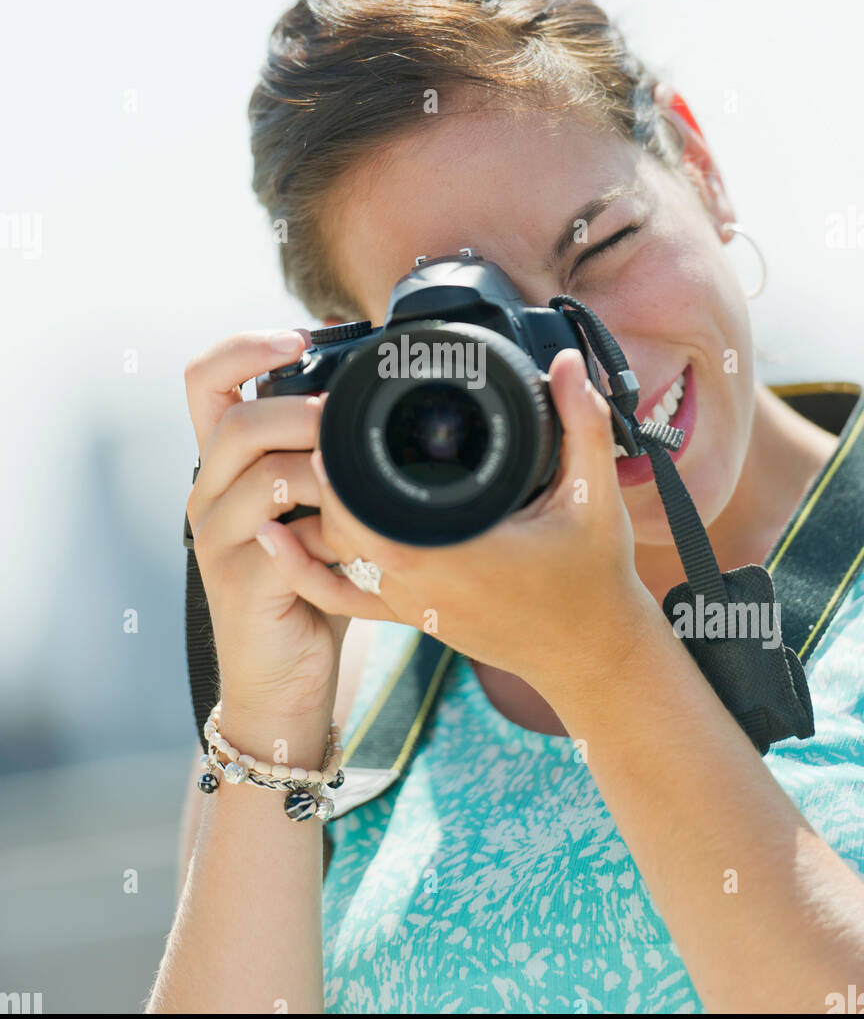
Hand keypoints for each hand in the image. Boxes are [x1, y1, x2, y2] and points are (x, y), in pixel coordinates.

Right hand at [184, 329, 395, 721]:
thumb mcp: (316, 505)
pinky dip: (334, 529)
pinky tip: (361, 538)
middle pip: (238, 421)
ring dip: (327, 470)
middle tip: (352, 423)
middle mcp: (207, 494)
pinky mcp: (240, 581)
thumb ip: (327, 455)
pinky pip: (287, 536)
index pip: (204, 380)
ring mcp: (216, 538)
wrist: (285, 678)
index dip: (245, 347)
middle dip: (304, 412)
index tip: (298, 338)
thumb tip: (379, 397)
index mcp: (222, 465)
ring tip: (365, 484)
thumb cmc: (309, 583)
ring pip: (264, 473)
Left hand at [293, 347, 657, 695]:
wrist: (592, 654)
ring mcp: (412, 605)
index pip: (364, 515)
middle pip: (338, 528)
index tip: (328, 425)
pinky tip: (276, 539)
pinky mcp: (413, 618)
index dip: (336, 474)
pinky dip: (305, 569)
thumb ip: (582, 424)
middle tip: (317, 426)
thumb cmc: (594, 578)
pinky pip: (343, 597)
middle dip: (322, 480)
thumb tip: (570, 363)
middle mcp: (421, 583)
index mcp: (456, 553)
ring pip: (335, 557)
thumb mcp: (594, 496)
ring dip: (316, 512)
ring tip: (305, 460)